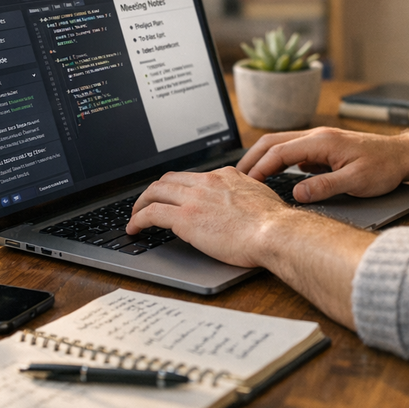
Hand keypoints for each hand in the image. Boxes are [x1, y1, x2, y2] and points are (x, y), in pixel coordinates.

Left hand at [126, 167, 290, 267]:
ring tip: (135, 216)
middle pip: (169, 179)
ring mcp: (194, 198)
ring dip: (141, 203)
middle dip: (154, 191)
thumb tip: (243, 205)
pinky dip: (137, 219)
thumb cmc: (274, 223)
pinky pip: (151, 213)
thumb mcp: (260, 197)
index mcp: (226, 176)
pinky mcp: (185, 218)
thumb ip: (246, 195)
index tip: (175, 196)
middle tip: (148, 204)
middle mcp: (208, 181)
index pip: (194, 176)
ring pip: (155, 191)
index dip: (179, 187)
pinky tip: (134, 229)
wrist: (274, 231)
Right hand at [236, 126, 408, 201]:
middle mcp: (317, 136)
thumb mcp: (356, 181)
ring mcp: (319, 140)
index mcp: (321, 140)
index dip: (260, 168)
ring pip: (281, 144)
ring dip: (263, 158)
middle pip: (273, 141)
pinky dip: (277, 161)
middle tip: (236, 178)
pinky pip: (293, 151)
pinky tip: (273, 176)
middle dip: (252, 159)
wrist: (403, 156)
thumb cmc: (384, 167)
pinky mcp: (323, 148)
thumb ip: (325, 187)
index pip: (279, 151)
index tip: (246, 185)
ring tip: (248, 178)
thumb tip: (296, 193)